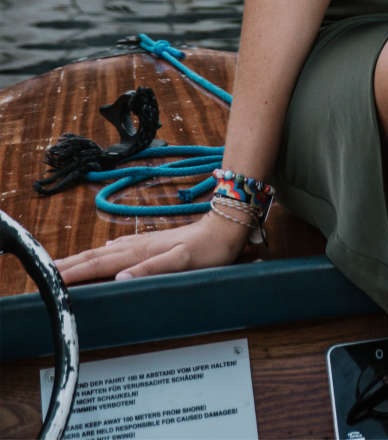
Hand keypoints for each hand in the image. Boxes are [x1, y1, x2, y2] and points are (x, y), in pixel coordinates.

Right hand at [56, 211, 248, 284]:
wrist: (226, 227)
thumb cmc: (207, 250)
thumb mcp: (182, 262)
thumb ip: (152, 269)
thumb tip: (120, 277)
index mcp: (139, 253)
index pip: (99, 264)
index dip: (74, 272)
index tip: (51, 278)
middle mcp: (137, 246)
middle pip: (96, 256)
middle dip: (70, 265)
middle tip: (45, 272)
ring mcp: (144, 243)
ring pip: (105, 252)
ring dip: (82, 259)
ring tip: (63, 266)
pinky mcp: (152, 244)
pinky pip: (119, 251)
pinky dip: (103, 255)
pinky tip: (103, 255)